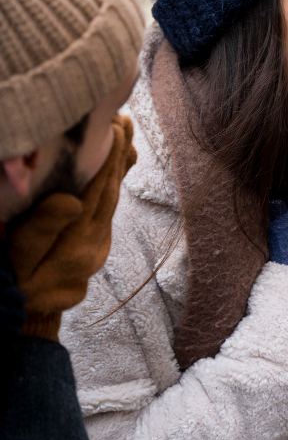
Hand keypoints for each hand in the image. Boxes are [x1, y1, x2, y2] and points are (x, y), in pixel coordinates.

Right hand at [7, 115, 136, 338]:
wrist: (21, 321)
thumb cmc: (11, 285)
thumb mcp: (18, 259)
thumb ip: (43, 231)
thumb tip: (73, 200)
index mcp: (78, 243)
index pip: (98, 192)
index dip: (107, 158)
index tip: (114, 127)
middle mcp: (96, 243)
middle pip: (112, 192)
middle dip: (117, 154)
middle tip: (122, 118)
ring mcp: (98, 245)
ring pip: (114, 198)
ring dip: (119, 165)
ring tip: (125, 130)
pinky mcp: (94, 246)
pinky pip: (108, 208)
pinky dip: (114, 182)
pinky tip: (120, 161)